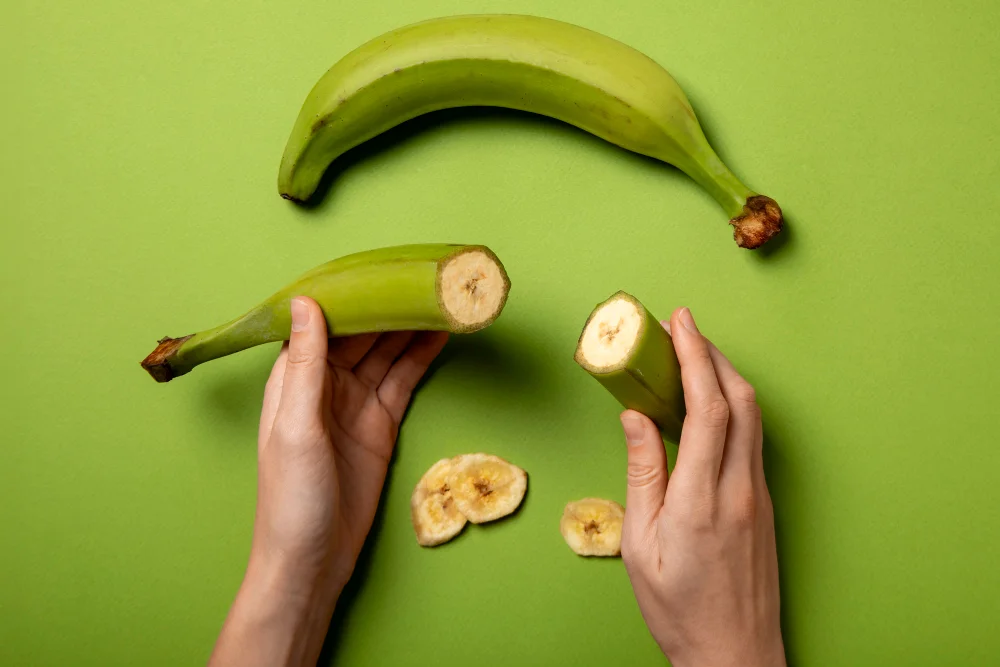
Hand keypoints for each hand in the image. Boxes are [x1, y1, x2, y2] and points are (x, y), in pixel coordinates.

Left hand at [210, 296, 447, 666]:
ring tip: (440, 296)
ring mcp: (355, 403)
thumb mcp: (297, 427)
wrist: (312, 561)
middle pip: (361, 332)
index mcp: (295, 378)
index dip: (351, 291)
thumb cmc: (291, 498)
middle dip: (389, 303)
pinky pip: (403, 381)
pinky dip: (421, 358)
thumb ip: (305, 364)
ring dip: (410, 326)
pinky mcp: (380, 425)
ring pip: (386, 352)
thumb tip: (304, 301)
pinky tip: (440, 335)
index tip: (379, 262)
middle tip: (424, 275)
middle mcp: (325, 384)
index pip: (324, 320)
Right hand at [619, 307, 784, 666]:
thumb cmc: (679, 608)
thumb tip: (635, 418)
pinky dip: (733, 407)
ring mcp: (759, 496)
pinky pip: (753, 439)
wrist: (733, 654)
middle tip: (685, 327)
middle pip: (739, 400)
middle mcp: (739, 490)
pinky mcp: (765, 504)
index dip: (695, 356)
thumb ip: (642, 474)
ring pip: (753, 417)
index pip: (706, 408)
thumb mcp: (640, 545)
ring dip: (726, 376)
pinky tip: (709, 404)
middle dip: (713, 354)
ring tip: (695, 355)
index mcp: (701, 499)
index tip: (680, 323)